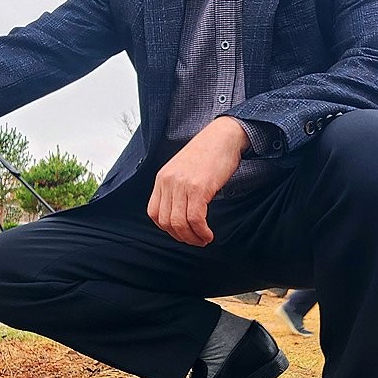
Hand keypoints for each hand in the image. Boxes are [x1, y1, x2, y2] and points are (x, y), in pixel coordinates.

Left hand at [147, 116, 248, 245]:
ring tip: (203, 239)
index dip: (167, 229)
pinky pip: (195, 219)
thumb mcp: (182, 170)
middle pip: (165, 222)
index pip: (154, 213)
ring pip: (179, 223)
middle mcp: (168, 182)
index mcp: (162, 178)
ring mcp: (182, 185)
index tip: (181, 232)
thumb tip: (179, 213)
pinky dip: (201, 231)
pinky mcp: (199, 188)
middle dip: (181, 237)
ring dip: (192, 238)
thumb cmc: (207, 154)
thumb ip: (176, 188)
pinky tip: (208, 234)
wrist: (223, 136)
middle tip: (195, 241)